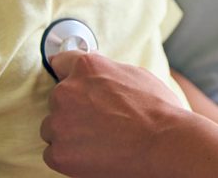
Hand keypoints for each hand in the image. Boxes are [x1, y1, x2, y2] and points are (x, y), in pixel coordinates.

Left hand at [40, 50, 187, 177]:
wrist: (164, 145)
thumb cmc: (157, 110)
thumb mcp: (135, 74)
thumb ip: (107, 71)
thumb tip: (98, 70)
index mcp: (87, 67)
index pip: (61, 62)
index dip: (69, 75)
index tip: (71, 83)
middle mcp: (67, 91)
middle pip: (58, 99)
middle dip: (73, 109)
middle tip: (99, 121)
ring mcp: (60, 123)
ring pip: (52, 127)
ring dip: (69, 133)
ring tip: (99, 139)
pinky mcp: (59, 153)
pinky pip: (53, 153)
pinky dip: (69, 156)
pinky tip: (93, 154)